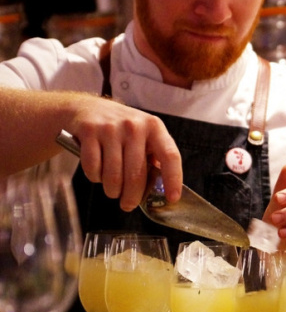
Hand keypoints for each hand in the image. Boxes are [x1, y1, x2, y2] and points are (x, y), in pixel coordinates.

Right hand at [68, 96, 181, 211]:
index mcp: (154, 127)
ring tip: (112, 189)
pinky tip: (98, 173)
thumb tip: (160, 188)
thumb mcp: (143, 135)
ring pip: (113, 176)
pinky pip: (93, 168)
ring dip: (112, 190)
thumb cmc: (120, 128)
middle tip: (128, 205)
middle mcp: (135, 126)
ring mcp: (111, 128)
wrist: (87, 106)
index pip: (170, 155)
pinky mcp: (89, 131)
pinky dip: (95, 177)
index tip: (172, 198)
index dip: (173, 179)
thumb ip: (153, 156)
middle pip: (136, 174)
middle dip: (132, 197)